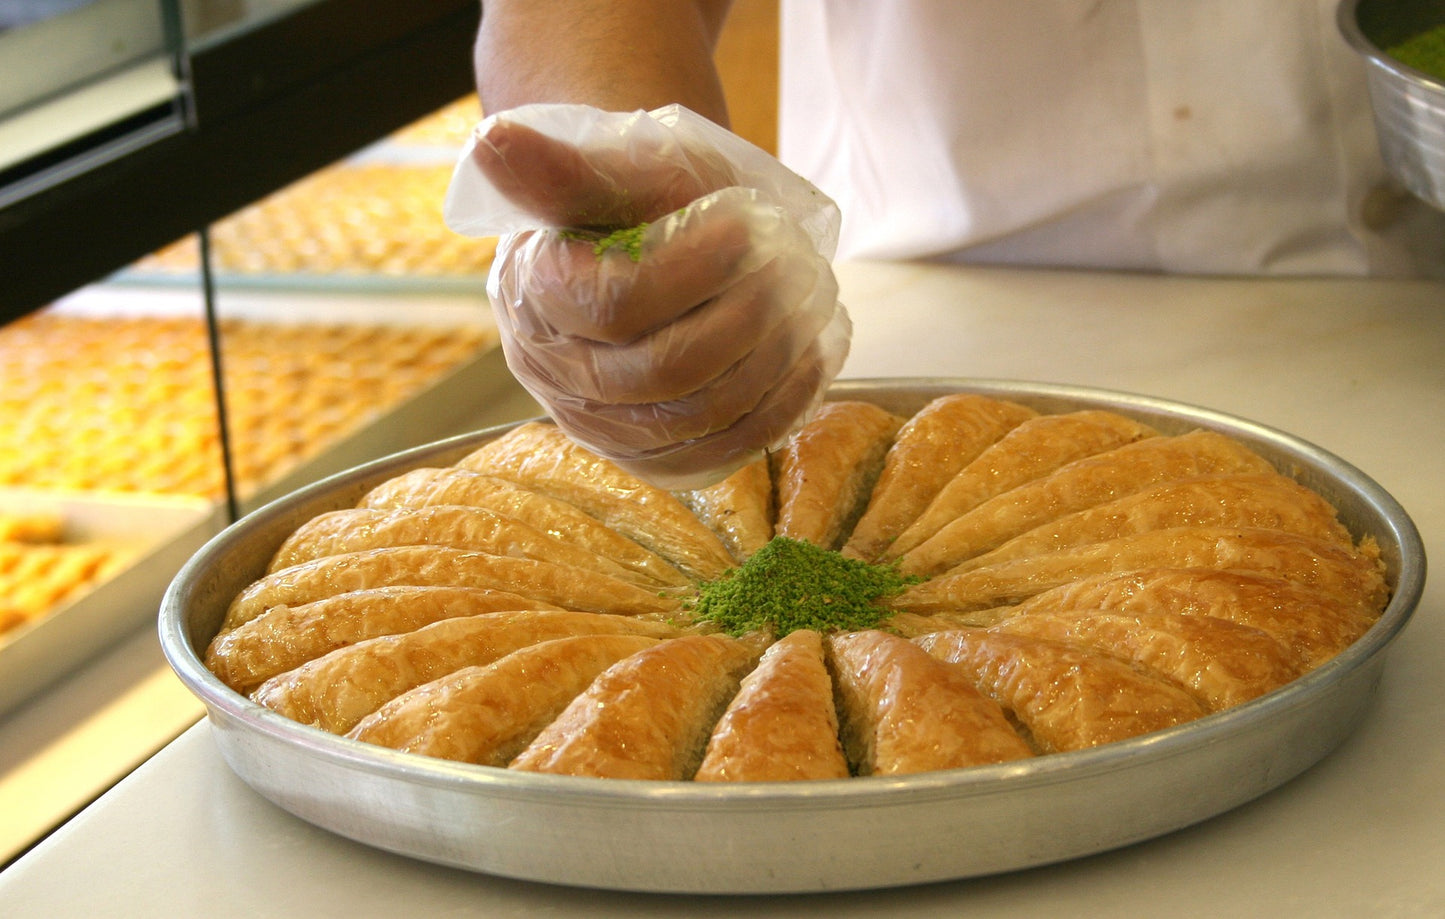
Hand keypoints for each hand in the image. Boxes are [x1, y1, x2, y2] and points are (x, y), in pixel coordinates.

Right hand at [469, 109, 849, 487]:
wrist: (649, 238)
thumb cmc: (636, 196)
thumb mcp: (611, 166)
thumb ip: (564, 166)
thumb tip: (493, 142)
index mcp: (535, 296)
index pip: (618, 305)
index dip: (695, 271)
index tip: (748, 227)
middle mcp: (556, 373)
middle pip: (666, 374)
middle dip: (751, 317)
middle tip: (800, 265)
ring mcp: (602, 425)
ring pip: (702, 418)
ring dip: (777, 359)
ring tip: (815, 298)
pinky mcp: (651, 456)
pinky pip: (720, 455)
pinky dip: (781, 408)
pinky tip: (813, 353)